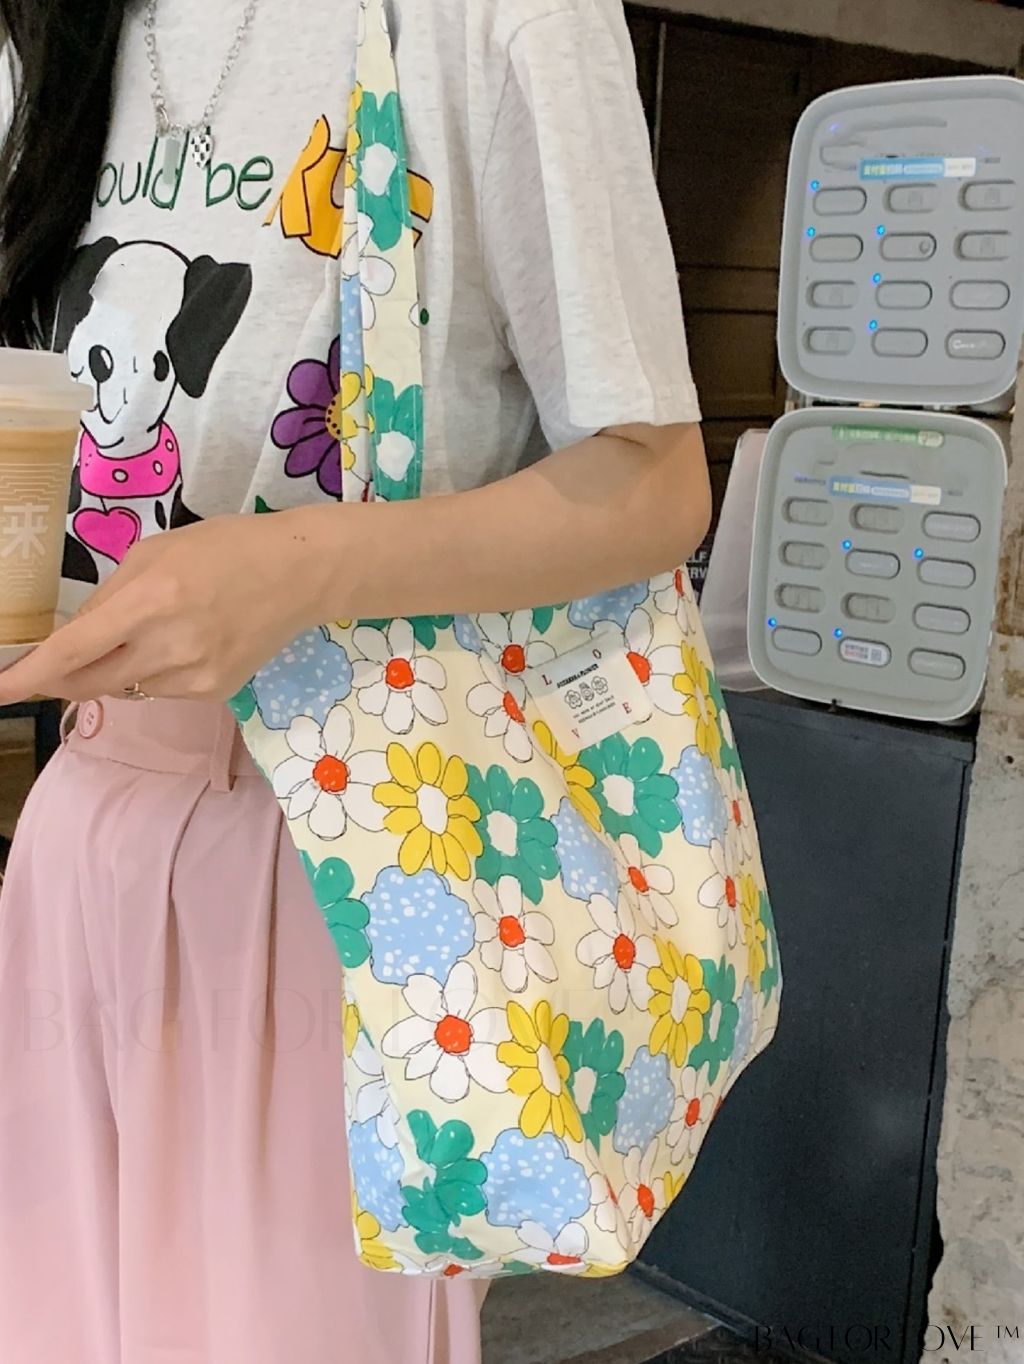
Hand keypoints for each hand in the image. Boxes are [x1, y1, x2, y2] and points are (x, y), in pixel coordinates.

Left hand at [0, 514, 316, 704]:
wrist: (301, 574)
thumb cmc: (226, 547)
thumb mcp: (156, 553)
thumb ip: (109, 599)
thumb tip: (74, 640)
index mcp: (151, 600)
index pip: (73, 650)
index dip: (30, 675)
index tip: (0, 688)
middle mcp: (170, 646)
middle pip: (90, 683)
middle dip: (63, 678)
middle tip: (53, 666)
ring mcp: (194, 675)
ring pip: (125, 687)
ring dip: (116, 668)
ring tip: (153, 631)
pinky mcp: (214, 692)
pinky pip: (159, 691)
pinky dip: (153, 672)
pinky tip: (184, 642)